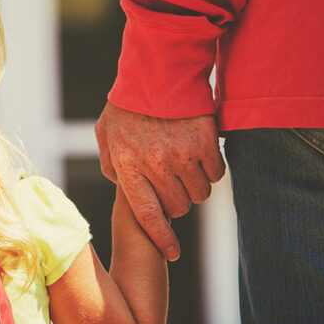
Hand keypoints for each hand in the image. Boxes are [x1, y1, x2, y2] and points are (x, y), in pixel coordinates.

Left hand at [95, 102, 224, 260]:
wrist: (158, 69)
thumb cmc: (128, 103)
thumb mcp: (106, 133)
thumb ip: (110, 163)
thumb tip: (119, 185)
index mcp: (128, 166)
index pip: (147, 216)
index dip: (161, 239)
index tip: (173, 254)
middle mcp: (155, 164)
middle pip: (178, 207)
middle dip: (177, 202)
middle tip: (173, 184)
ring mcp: (182, 154)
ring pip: (200, 194)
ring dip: (196, 186)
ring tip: (186, 165)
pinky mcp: (206, 142)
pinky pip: (217, 173)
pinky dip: (213, 169)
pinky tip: (202, 154)